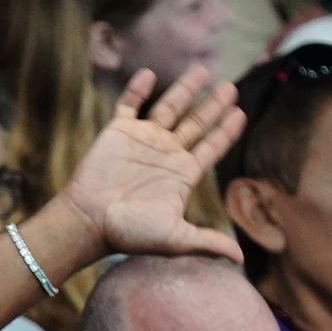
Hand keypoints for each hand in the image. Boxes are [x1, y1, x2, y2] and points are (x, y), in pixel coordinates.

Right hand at [53, 67, 243, 263]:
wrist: (90, 221)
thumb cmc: (131, 233)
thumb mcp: (175, 238)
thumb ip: (208, 242)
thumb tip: (241, 260)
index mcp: (182, 175)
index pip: (211, 148)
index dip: (226, 132)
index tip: (241, 113)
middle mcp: (166, 154)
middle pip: (197, 123)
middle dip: (214, 105)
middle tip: (231, 86)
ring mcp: (143, 140)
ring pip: (170, 107)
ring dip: (185, 89)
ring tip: (203, 70)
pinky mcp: (118, 132)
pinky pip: (130, 105)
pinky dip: (139, 89)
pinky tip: (150, 74)